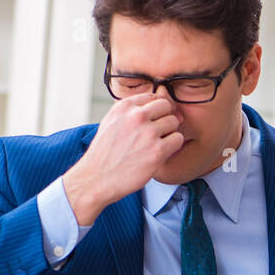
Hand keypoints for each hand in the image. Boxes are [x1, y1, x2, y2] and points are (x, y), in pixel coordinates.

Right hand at [62, 92, 186, 223]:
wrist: (97, 178)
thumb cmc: (105, 153)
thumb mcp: (111, 122)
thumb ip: (130, 112)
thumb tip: (156, 106)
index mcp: (124, 107)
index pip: (153, 96)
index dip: (158, 108)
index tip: (157, 118)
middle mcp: (136, 116)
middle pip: (166, 106)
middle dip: (166, 117)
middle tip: (161, 131)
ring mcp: (148, 133)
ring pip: (174, 122)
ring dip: (169, 133)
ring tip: (157, 144)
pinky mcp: (157, 150)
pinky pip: (178, 139)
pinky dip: (173, 146)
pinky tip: (161, 152)